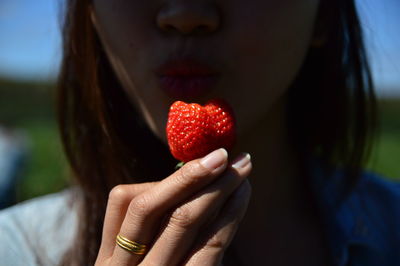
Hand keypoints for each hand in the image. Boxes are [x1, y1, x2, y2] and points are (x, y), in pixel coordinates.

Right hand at [95, 148, 251, 265]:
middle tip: (225, 152)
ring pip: (184, 220)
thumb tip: (185, 185)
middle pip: (154, 205)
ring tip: (244, 165)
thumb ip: (148, 235)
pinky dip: (230, 214)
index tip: (195, 164)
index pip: (124, 201)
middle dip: (192, 174)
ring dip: (218, 186)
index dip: (164, 179)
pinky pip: (211, 246)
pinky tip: (243, 195)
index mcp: (109, 259)